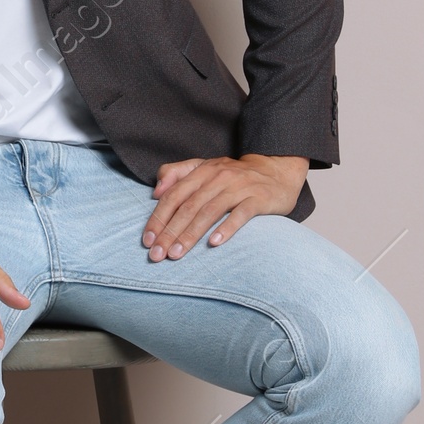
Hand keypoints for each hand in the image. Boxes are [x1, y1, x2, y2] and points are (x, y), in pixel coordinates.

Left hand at [142, 153, 307, 259]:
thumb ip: (177, 173)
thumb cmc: (234, 176)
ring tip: (177, 254)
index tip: (147, 240)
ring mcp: (239, 187)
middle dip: (170, 232)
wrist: (276, 171)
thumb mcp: (204, 168)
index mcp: (202, 171)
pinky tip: (214, 243)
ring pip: (210, 211)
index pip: (174, 195)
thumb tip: (155, 191)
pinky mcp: (259, 198)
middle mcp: (218, 177)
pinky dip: (227, 228)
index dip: (158, 218)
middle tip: (157, 255)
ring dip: (191, 234)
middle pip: (188, 206)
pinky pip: (241, 213)